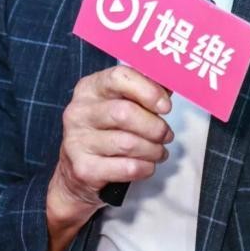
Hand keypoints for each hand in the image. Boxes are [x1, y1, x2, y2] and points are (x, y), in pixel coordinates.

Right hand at [46, 65, 171, 250]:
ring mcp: (77, 140)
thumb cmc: (108, 130)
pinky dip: (145, 167)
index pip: (119, 77)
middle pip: (125, 113)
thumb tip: (172, 79)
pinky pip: (126, 167)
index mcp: (89, 87)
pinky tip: (147, 165)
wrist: (77, 173)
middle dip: (155, 126)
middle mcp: (79, 111)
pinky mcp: (84, 169)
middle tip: (166, 134)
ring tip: (159, 151)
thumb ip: (146, 89)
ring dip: (153, 149)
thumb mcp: (121, 102)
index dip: (148, 90)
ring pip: (128, 143)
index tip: (166, 106)